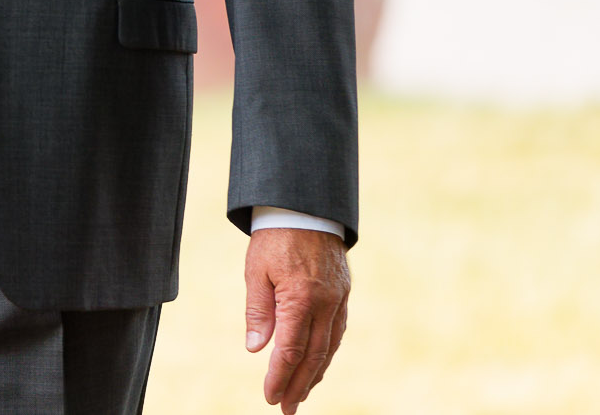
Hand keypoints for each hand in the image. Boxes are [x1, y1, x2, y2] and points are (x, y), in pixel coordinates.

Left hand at [243, 227, 350, 410]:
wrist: (306, 206)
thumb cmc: (275, 237)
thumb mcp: (256, 271)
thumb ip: (258, 311)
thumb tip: (256, 349)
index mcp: (300, 298)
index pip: (290, 350)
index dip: (280, 377)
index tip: (270, 396)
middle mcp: (324, 303)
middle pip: (313, 356)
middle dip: (298, 385)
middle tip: (286, 408)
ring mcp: (338, 299)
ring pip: (329, 347)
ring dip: (315, 374)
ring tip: (301, 394)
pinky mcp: (344, 293)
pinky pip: (337, 331)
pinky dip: (327, 352)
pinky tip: (319, 364)